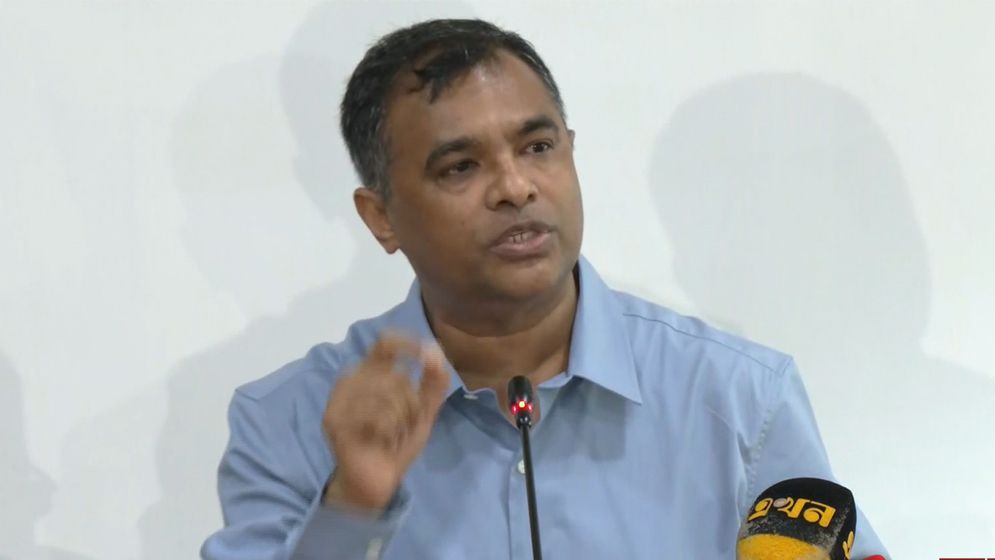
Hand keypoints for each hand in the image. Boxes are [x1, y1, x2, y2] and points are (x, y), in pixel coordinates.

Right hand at [322, 333, 449, 511]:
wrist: (375, 482)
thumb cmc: (396, 443)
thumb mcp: (423, 412)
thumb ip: (434, 382)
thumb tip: (435, 349)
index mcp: (370, 374)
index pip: (385, 343)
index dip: (409, 345)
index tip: (428, 359)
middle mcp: (350, 380)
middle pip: (397, 376)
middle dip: (412, 405)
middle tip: (403, 426)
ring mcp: (339, 400)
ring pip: (388, 394)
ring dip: (400, 422)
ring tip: (390, 436)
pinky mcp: (334, 420)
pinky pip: (376, 415)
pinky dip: (388, 433)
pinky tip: (379, 442)